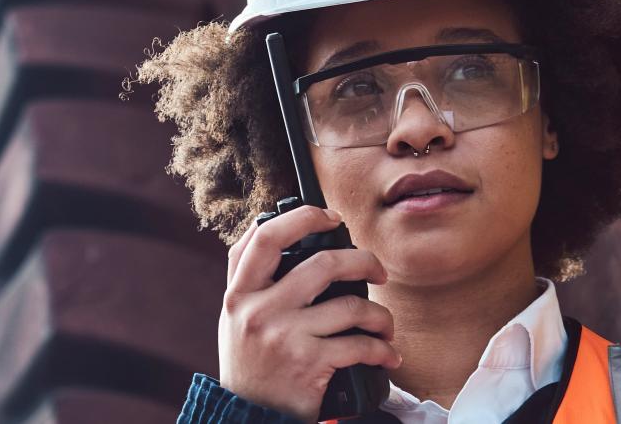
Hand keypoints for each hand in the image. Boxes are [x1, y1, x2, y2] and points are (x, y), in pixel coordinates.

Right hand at [216, 206, 400, 421]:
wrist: (246, 416)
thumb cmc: (249, 365)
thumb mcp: (234, 319)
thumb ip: (252, 282)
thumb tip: (277, 230)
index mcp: (239, 294)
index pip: (264, 238)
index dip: (301, 217)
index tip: (329, 217)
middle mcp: (259, 311)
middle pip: (321, 263)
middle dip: (362, 260)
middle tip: (377, 269)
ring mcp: (284, 336)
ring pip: (350, 305)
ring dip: (380, 314)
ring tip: (384, 324)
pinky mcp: (309, 363)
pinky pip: (359, 344)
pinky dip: (381, 350)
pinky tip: (386, 354)